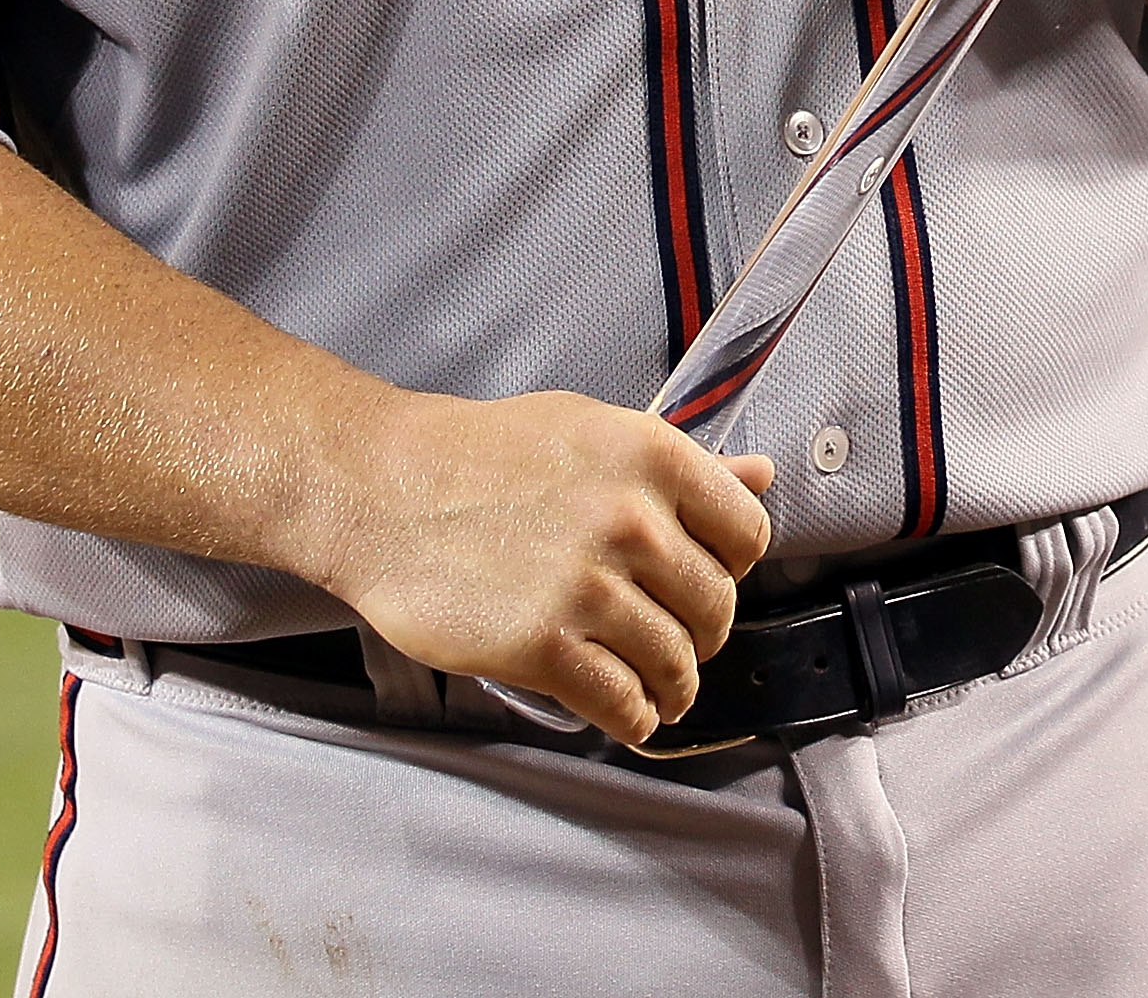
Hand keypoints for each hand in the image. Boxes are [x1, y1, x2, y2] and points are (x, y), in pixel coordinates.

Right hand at [323, 388, 773, 746]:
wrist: (386, 490)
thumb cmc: (483, 454)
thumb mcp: (592, 430)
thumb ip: (683, 462)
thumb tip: (761, 476)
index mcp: (651, 454)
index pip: (747, 535)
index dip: (731, 565)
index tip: (708, 577)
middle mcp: (631, 519)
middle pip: (716, 608)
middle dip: (702, 633)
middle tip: (677, 637)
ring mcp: (588, 586)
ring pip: (676, 663)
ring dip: (672, 685)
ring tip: (656, 684)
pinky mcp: (545, 647)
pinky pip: (624, 704)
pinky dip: (634, 718)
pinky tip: (625, 709)